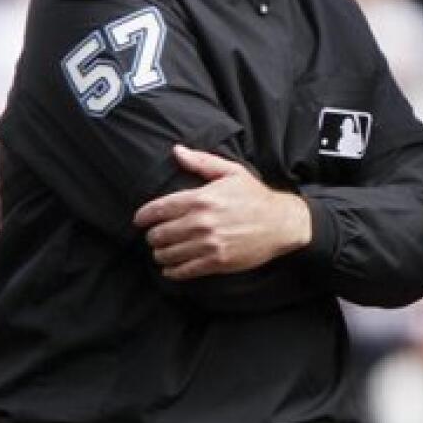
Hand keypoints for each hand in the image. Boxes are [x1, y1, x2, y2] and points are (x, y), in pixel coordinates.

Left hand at [134, 144, 311, 279]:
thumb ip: (202, 162)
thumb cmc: (256, 197)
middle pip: (159, 234)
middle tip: (157, 236)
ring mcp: (208, 244)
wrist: (282, 223)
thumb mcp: (232, 172)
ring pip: (167, 254)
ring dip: (161, 254)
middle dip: (153, 236)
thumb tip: (177, 151)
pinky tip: (171, 268)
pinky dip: (172, 271)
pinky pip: (182, 271)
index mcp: (201, 198)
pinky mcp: (216, 262)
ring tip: (164, 251)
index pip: (159, 209)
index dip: (144, 216)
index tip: (140, 220)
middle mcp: (201, 222)